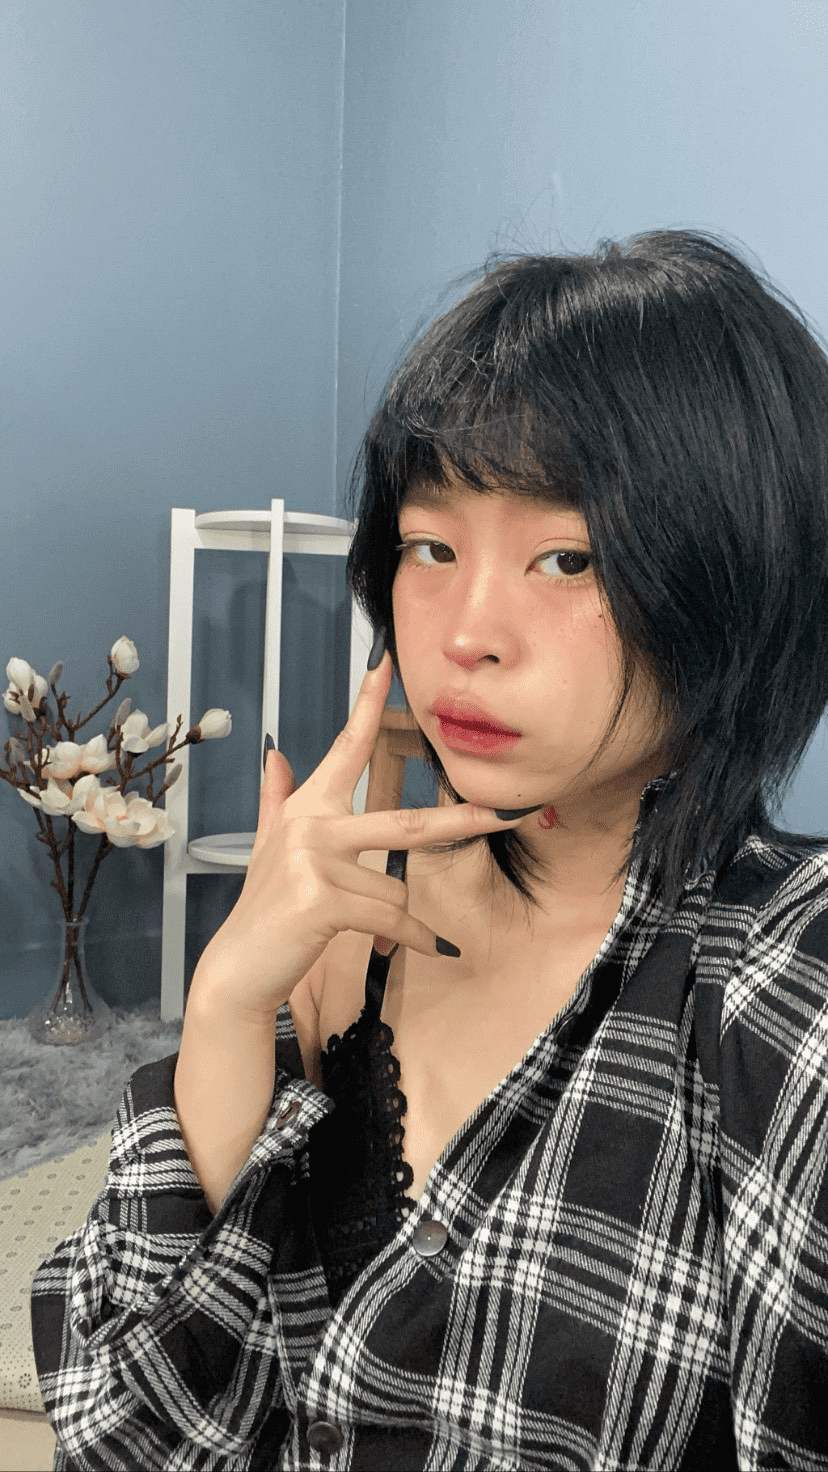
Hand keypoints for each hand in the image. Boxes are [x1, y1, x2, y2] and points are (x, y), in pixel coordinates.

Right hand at [194, 651, 523, 1018]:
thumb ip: (277, 798)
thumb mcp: (269, 847)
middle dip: (463, 820)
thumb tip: (275, 753)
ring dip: (403, 920)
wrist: (239, 967)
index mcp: (308, 808)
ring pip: (396, 885)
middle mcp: (312, 825)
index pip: (345, 747)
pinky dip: (413, 938)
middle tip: (508, 814)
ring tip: (384, 936)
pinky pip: (392, 917)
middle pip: (406, 820)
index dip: (368, 703)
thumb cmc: (263, 909)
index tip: (386, 663)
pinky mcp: (323, 898)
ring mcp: (316, 860)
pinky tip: (429, 950)